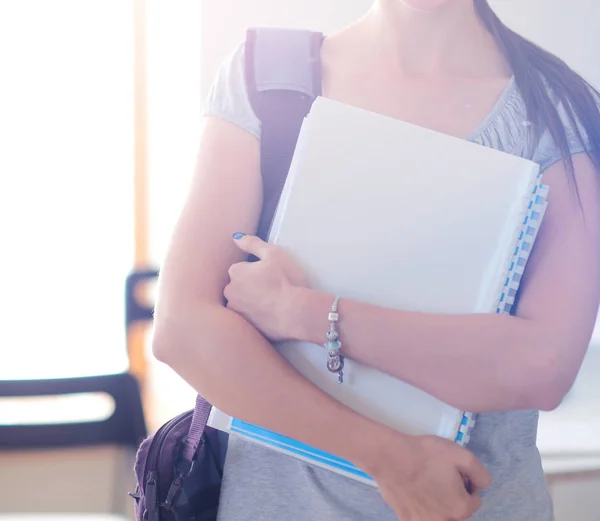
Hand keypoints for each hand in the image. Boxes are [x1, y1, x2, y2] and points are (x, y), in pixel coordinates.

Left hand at [224, 234, 308, 341]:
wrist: (294, 313)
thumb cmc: (286, 281)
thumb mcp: (274, 254)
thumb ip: (252, 243)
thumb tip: (236, 237)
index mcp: (235, 272)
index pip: (241, 268)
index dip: (257, 271)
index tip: (270, 275)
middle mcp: (229, 292)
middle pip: (239, 285)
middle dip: (251, 286)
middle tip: (272, 289)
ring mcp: (235, 311)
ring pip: (242, 302)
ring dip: (252, 301)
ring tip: (272, 302)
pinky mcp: (243, 326)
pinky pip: (248, 317)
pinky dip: (256, 315)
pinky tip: (270, 314)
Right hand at [364, 432, 490, 520]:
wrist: (390, 457)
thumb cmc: (426, 455)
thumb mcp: (462, 455)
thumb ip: (481, 474)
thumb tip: (480, 486)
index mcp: (461, 508)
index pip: (474, 499)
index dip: (466, 483)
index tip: (452, 471)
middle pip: (457, 509)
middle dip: (452, 495)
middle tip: (438, 475)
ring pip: (439, 514)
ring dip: (437, 503)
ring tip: (426, 483)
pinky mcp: (407, 520)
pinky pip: (420, 516)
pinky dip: (420, 507)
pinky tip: (413, 492)